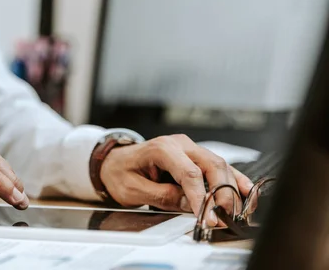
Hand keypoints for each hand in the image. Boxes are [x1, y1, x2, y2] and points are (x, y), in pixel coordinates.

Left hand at [100, 134, 252, 224]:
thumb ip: (160, 195)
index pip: (189, 173)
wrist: (114, 161)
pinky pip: (220, 166)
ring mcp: (190, 148)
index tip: (208, 217)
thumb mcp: (132, 189)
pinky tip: (247, 192)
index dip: (202, 197)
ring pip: (220, 165)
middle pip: (211, 166)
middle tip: (225, 217)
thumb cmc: (120, 171)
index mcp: (161, 148)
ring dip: (231, 189)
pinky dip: (235, 180)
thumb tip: (189, 203)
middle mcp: (180, 144)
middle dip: (222, 193)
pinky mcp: (196, 157)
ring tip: (237, 212)